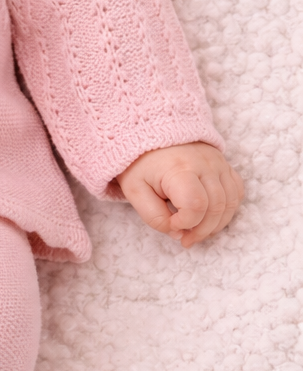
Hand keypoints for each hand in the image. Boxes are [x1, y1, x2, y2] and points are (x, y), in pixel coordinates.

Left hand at [117, 142, 243, 248]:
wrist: (149, 131)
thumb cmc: (140, 163)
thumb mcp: (134, 191)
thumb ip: (153, 217)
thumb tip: (177, 232)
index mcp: (179, 169)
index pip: (196, 205)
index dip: (186, 223)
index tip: (171, 225)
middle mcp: (204, 164)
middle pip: (217, 207)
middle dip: (201, 230)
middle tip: (185, 238)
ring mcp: (218, 163)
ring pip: (230, 202)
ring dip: (216, 224)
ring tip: (196, 231)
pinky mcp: (224, 164)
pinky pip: (236, 192)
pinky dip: (227, 210)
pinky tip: (209, 216)